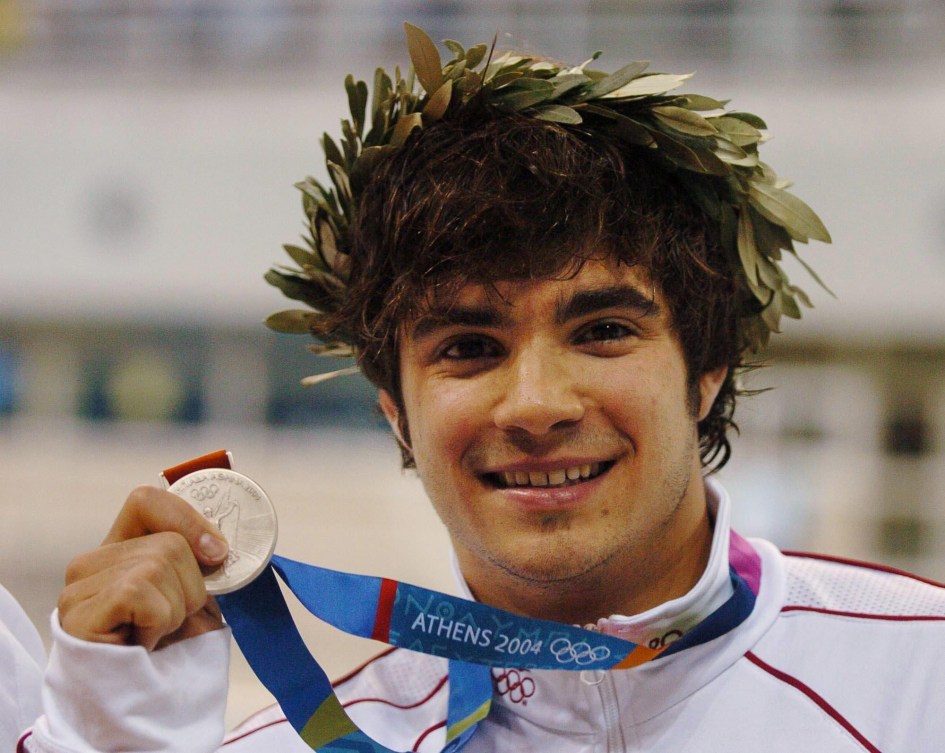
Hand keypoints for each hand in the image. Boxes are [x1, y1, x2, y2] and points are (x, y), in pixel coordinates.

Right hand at [58, 486, 229, 650]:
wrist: (148, 705)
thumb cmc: (172, 649)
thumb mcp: (194, 595)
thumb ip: (200, 561)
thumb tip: (220, 544)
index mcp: (120, 550)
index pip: (147, 500)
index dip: (189, 520)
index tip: (216, 554)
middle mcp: (91, 562)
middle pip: (170, 542)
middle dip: (191, 587)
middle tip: (171, 622)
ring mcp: (79, 586)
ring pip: (160, 563)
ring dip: (176, 609)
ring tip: (156, 634)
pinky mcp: (79, 611)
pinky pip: (143, 592)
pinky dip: (159, 621)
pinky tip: (143, 643)